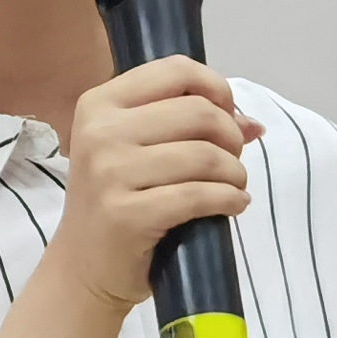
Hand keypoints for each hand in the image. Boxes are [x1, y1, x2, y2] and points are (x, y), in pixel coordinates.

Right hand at [38, 58, 262, 328]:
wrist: (83, 267)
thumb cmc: (116, 202)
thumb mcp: (138, 153)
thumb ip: (188, 128)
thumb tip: (253, 124)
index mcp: (100, 104)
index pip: (175, 70)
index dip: (216, 88)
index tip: (227, 115)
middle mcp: (100, 132)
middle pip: (198, 112)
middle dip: (231, 136)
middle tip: (231, 160)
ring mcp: (110, 173)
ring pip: (205, 155)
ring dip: (235, 173)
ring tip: (234, 187)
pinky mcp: (126, 214)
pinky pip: (199, 196)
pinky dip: (230, 200)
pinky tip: (234, 205)